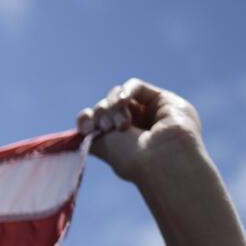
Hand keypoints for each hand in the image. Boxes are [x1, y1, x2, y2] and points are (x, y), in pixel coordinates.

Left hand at [77, 79, 205, 184]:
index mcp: (118, 141)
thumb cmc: (132, 158)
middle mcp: (134, 126)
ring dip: (113, 106)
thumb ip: (90, 134)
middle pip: (105, 106)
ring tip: (120, 124)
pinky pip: (136, 86)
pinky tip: (123, 101)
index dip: (86, 119)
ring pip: (119, 95)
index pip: (94, 120)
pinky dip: (125, 91)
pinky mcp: (163, 100)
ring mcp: (149, 113)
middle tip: (106, 128)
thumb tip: (81, 127)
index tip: (86, 128)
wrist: (160, 159)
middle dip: (101, 113)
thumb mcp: (103, 146)